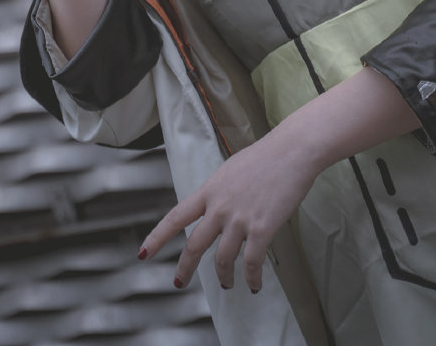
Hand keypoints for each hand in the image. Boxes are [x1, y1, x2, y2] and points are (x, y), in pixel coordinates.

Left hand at [138, 127, 320, 292]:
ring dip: (224, 277)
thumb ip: (218, 193)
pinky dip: (252, 278)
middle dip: (185, 268)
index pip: (175, 218)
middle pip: (194, 245)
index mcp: (208, 191)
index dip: (157, 238)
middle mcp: (219, 207)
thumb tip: (214, 209)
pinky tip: (254, 285)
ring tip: (227, 284)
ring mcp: (240, 219)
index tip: (144, 253)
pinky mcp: (262, 229)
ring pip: (223, 259)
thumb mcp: (229, 172)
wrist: (291, 151)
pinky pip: (252, 262)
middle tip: (179, 282)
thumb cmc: (264, 158)